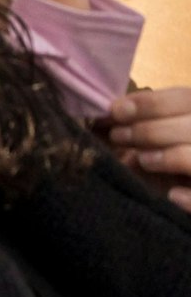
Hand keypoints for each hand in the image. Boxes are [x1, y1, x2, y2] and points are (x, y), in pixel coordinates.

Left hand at [108, 87, 190, 209]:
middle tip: (118, 136)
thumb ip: (145, 120)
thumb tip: (113, 109)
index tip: (116, 110)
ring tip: (142, 160)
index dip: (150, 103)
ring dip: (167, 157)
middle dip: (149, 130)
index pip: (185, 98)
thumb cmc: (171, 158)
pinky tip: (173, 196)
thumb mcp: (163, 133)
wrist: (185, 187)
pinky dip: (190, 198)